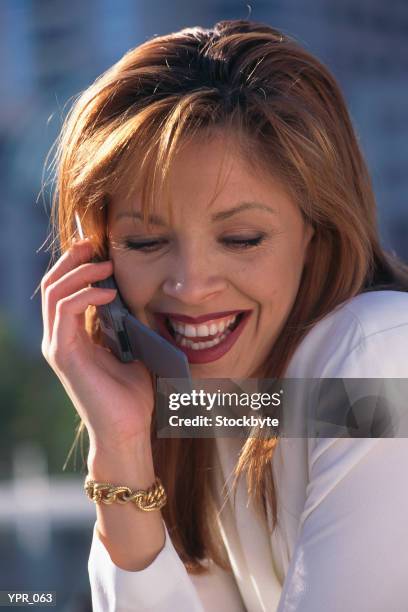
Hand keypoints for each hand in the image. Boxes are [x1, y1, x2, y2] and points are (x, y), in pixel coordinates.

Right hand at [41, 238, 154, 452]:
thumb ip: (125, 323)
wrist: (127, 431)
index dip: (75, 265)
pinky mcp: (63, 354)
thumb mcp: (130, 349)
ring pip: (54, 293)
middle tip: (93, 244)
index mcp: (73, 336)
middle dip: (71, 260)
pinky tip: (109, 291)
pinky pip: (65, 311)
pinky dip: (86, 295)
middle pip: (52, 285)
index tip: (96, 247)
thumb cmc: (132, 394)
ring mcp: (58, 346)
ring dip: (78, 272)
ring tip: (104, 265)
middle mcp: (59, 338)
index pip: (63, 291)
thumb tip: (135, 295)